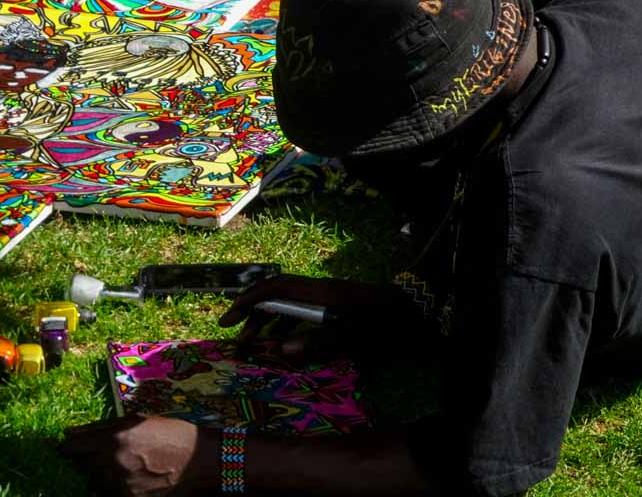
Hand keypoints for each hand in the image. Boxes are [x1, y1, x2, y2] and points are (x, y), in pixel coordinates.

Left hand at [59, 416, 215, 496]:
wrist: (200, 460)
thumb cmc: (172, 434)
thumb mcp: (137, 421)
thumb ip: (101, 427)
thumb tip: (69, 433)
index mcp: (114, 438)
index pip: (73, 447)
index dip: (70, 448)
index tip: (69, 448)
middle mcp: (113, 463)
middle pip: (82, 467)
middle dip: (89, 461)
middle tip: (107, 456)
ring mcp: (121, 486)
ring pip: (95, 482)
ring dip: (102, 475)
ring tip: (126, 466)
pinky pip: (110, 494)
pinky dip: (114, 488)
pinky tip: (133, 478)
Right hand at [218, 275, 416, 359]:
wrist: (414, 312)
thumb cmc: (383, 324)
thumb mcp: (352, 336)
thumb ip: (317, 343)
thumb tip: (282, 351)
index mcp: (318, 293)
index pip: (273, 290)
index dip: (247, 303)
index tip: (227, 320)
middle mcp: (318, 292)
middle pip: (276, 298)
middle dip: (254, 318)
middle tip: (237, 341)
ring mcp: (327, 299)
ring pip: (288, 307)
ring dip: (270, 325)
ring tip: (255, 347)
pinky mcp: (335, 308)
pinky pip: (302, 314)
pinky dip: (288, 328)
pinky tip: (284, 346)